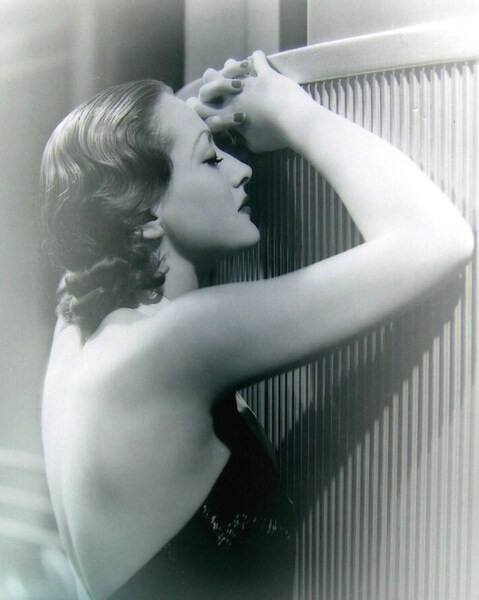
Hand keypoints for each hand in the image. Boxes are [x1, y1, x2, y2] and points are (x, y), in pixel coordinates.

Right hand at [187, 51, 312, 152]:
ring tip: (236, 71)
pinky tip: (255, 60)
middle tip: (217, 82)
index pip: (201, 105)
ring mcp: (250, 82)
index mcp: (228, 113)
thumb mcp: (253, 145)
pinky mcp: (267, 74)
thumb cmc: (274, 137)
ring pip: (230, 66)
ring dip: (231, 68)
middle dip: (211, 79)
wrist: (296, 123)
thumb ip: (240, 138)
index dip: (195, 104)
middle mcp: (235, 95)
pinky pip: (257, 58)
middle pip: (209, 79)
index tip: (198, 104)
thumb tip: (234, 138)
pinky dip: (255, 58)